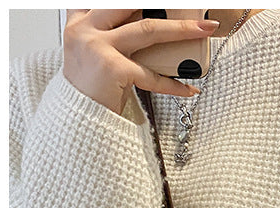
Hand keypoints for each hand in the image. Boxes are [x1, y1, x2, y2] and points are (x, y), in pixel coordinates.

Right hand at [62, 10, 218, 114]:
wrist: (77, 122)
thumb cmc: (89, 92)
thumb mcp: (94, 55)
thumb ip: (111, 36)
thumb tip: (151, 30)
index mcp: (79, 23)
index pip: (104, 1)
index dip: (128, 1)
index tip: (154, 2)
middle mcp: (85, 29)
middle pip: (130, 5)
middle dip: (162, 5)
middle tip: (189, 7)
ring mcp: (98, 47)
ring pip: (148, 30)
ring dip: (180, 29)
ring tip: (202, 30)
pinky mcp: (113, 68)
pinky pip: (152, 75)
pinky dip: (174, 84)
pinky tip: (189, 88)